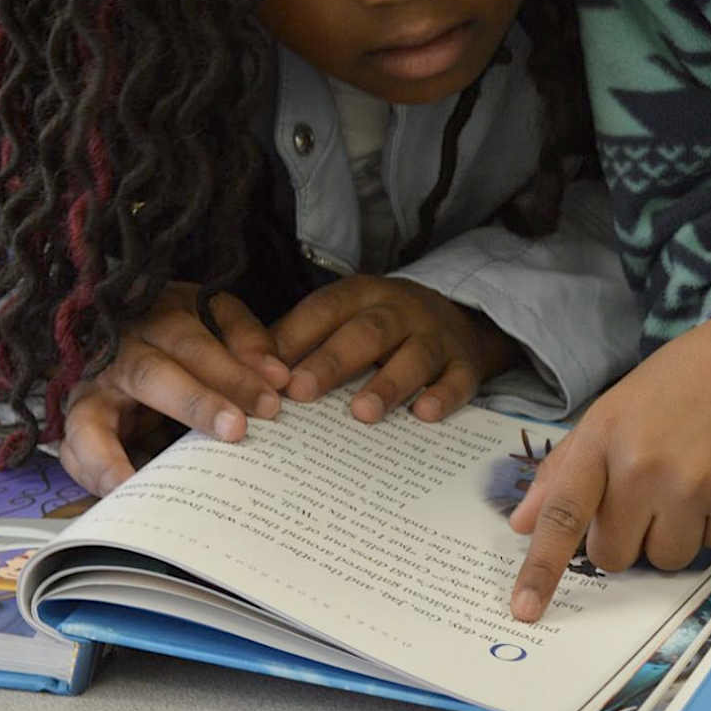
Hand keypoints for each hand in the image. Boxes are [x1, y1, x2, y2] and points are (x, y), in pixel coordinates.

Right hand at [60, 282, 282, 495]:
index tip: (271, 401)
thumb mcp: (214, 319)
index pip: (194, 345)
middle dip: (195, 403)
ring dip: (116, 456)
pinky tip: (122, 498)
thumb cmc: (178, 331)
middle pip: (151, 375)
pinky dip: (94, 477)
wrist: (120, 332)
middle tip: (236, 431)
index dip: (233, 373)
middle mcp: (119, 355)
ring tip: (138, 485)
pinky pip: (75, 455)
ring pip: (91, 422)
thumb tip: (278, 376)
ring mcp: (91, 392)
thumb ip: (246, 341)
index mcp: (156, 321)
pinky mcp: (78, 426)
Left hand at [269, 276, 520, 423]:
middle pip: (367, 331)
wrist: (458, 321)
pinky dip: (445, 396)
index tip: (267, 372)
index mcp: (361, 296)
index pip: (324, 310)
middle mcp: (400, 311)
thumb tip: (244, 371)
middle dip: (333, 361)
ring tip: (362, 413)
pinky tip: (426, 414)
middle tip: (301, 391)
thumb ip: (298, 341)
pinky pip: (459, 379)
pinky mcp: (465, 365)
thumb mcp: (343, 319)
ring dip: (388, 383)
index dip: (295, 338)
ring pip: (414, 355)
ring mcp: (436, 337)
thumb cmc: (381, 328)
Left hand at [506, 309, 710, 621]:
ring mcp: (693, 483)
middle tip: (645, 497)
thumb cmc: (673, 385)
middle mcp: (643, 464)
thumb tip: (521, 524)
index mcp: (602, 439)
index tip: (525, 610)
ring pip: (667, 558)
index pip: (563, 513)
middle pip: (615, 555)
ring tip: (687, 482)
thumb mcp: (609, 413)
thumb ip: (564, 470)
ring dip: (674, 534)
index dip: (541, 567)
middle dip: (626, 538)